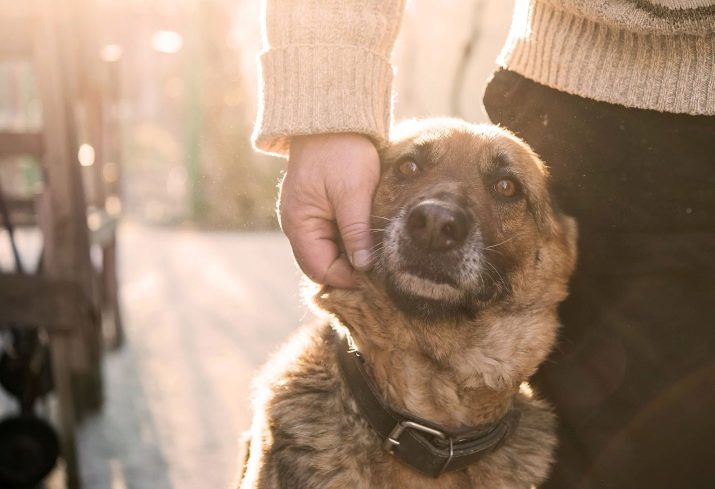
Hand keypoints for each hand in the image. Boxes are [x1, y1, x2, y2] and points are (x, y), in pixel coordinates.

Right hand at [280, 133, 379, 287]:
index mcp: (298, 223)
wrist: (333, 117)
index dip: (347, 278)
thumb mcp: (353, 192)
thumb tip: (363, 267)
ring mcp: (306, 217)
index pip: (319, 269)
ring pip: (328, 252)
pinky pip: (331, 236)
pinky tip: (368, 238)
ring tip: (377, 254)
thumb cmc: (341, 151)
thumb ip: (356, 231)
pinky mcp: (317, 209)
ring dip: (350, 256)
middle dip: (348, 271)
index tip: (376, 277)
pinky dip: (348, 242)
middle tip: (380, 270)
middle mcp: (296, 225)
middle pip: (321, 264)